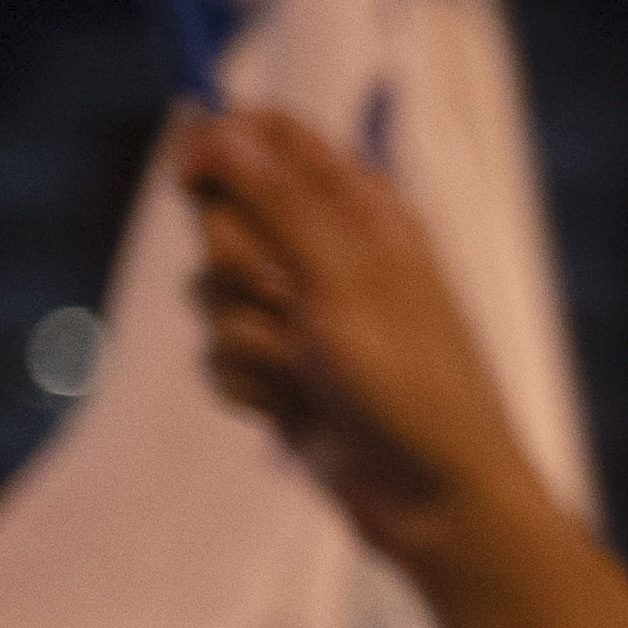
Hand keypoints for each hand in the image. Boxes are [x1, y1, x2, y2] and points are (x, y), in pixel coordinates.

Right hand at [173, 107, 549, 573]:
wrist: (437, 499)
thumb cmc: (412, 381)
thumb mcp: (346, 276)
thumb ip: (279, 199)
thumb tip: (219, 128)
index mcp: (361, 212)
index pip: (271, 138)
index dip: (221, 143)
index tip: (191, 172)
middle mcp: (325, 255)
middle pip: (220, 214)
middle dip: (234, 260)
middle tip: (285, 295)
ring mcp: (298, 318)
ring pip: (208, 292)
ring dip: (248, 336)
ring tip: (308, 368)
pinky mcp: (278, 374)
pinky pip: (217, 358)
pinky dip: (251, 386)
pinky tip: (298, 410)